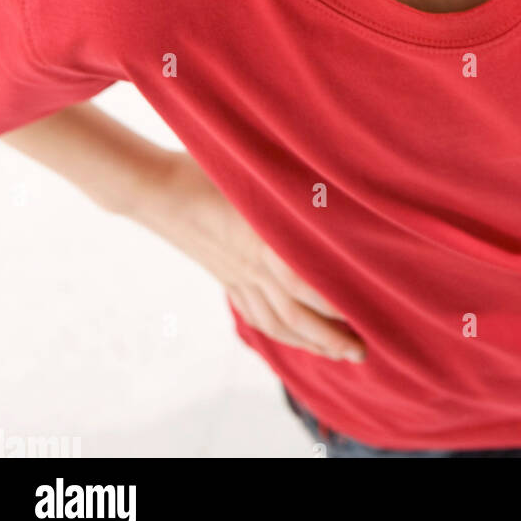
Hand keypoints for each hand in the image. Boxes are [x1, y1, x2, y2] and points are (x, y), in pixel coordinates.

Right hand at [135, 152, 366, 362]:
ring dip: (309, 342)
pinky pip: (254, 314)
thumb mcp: (252, 172)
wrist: (157, 187)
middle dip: (330, 338)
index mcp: (260, 240)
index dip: (332, 303)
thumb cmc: (208, 168)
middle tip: (361, 350)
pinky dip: (279, 331)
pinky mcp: (225, 278)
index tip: (363, 311)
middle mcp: (249, 266)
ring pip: (275, 322)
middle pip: (294, 315)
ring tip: (338, 352)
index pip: (303, 283)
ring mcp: (235, 276)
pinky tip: (294, 335)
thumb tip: (330, 184)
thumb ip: (288, 185)